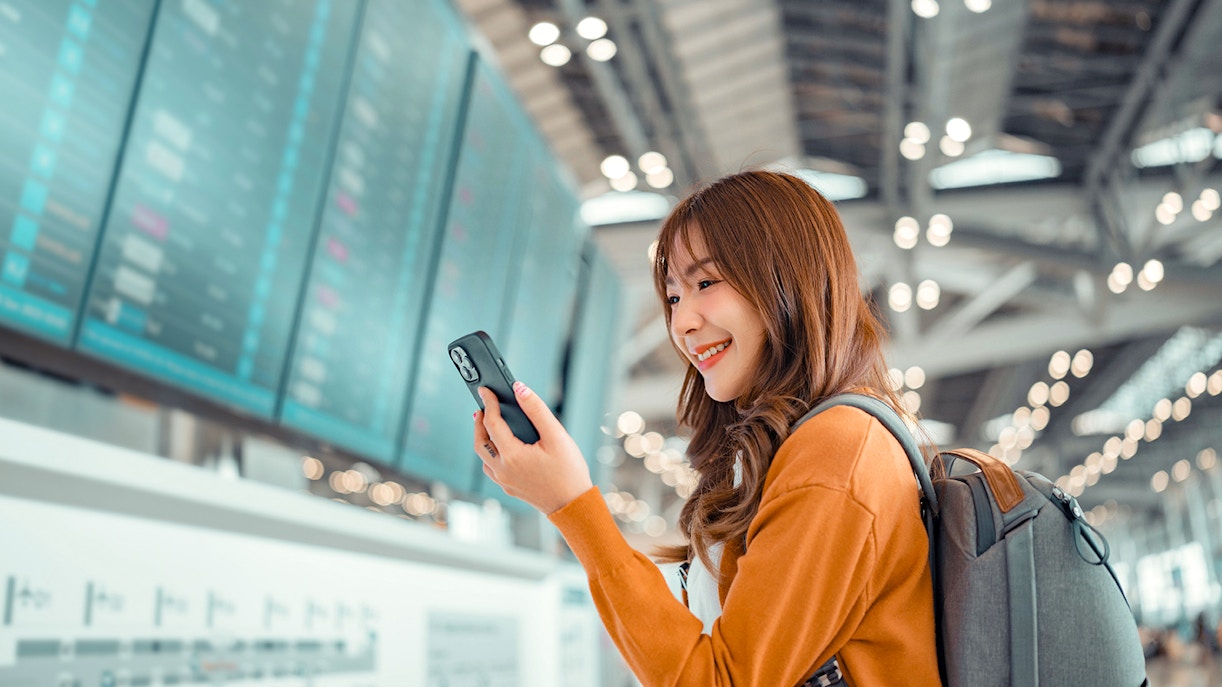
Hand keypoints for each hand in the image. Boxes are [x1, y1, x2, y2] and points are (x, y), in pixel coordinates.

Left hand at [474, 381, 593, 513]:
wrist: (574, 505)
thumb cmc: (569, 471)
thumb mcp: (556, 435)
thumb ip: (536, 410)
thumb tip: (519, 389)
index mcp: (512, 455)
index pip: (492, 423)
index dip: (489, 403)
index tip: (486, 390)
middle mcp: (503, 470)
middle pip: (480, 442)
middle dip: (479, 422)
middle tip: (482, 406)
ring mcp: (505, 482)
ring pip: (483, 457)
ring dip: (483, 439)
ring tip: (488, 424)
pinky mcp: (510, 489)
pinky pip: (491, 469)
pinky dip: (490, 454)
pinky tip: (500, 448)